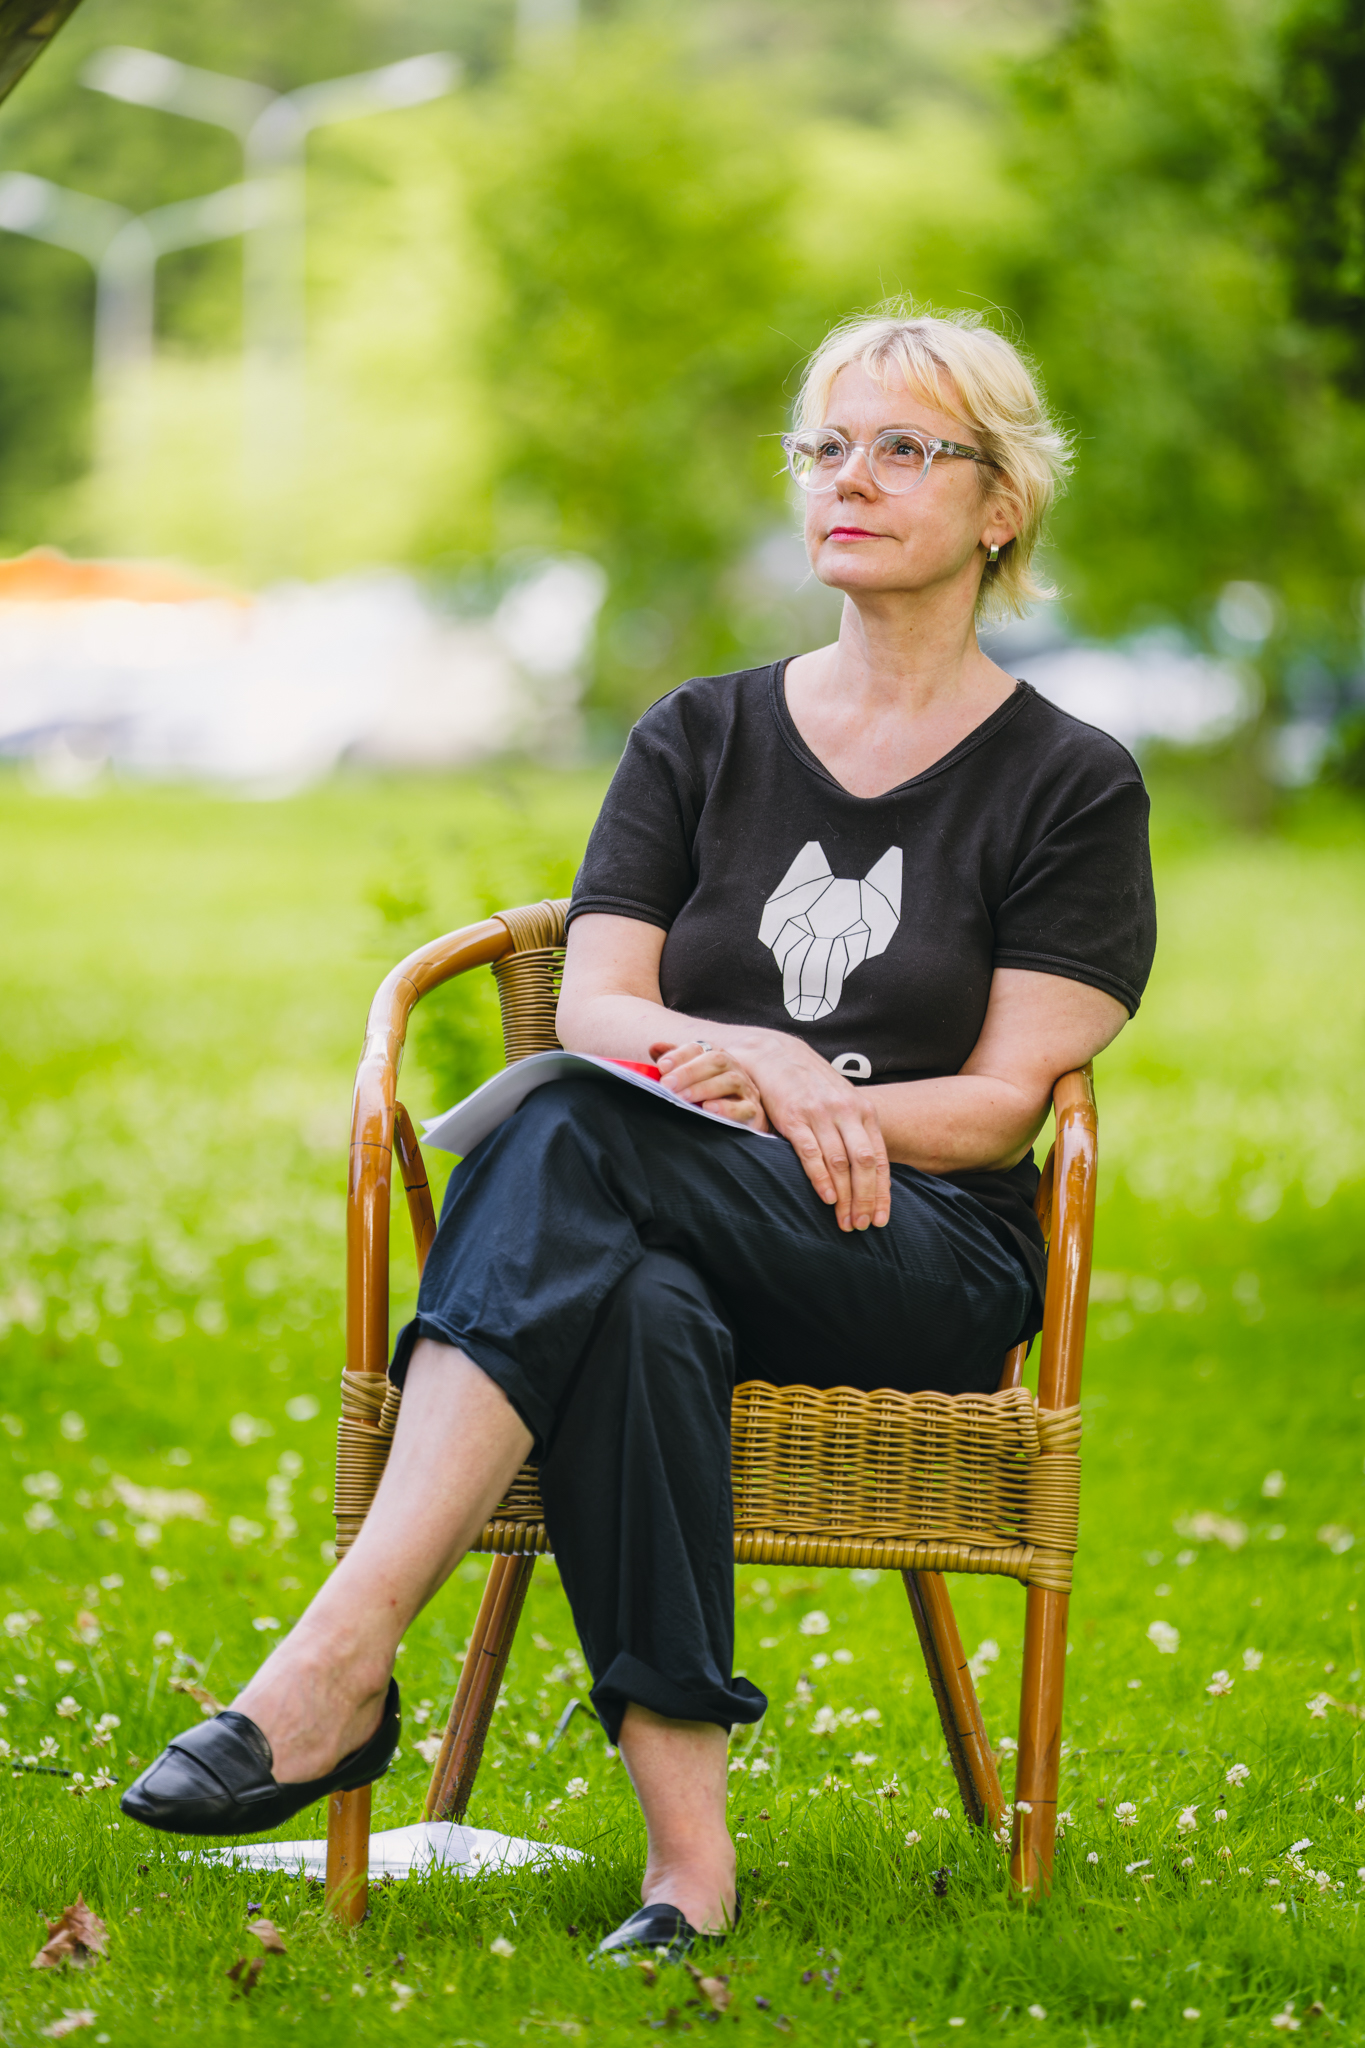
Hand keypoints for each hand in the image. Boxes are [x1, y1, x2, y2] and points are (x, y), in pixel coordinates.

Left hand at [650, 1041, 769, 1132]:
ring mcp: (746, 1089)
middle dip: (689, 1071)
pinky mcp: (753, 1111)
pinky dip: (727, 1108)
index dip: (680, 1054)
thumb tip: (654, 1047)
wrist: (743, 1119)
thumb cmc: (709, 1096)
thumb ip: (674, 1062)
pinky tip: (709, 1109)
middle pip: (716, 1060)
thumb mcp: (690, 1078)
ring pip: (730, 1081)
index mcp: (716, 1057)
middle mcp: (733, 1069)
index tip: (661, 1066)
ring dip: (704, 1088)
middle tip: (667, 1084)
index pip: (699, 1048)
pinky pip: (745, 1108)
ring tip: (683, 1097)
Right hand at [741, 1037, 890, 1231]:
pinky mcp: (794, 1117)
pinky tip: (827, 1198)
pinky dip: (821, 1178)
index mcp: (863, 1111)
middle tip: (863, 1225)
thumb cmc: (811, 1084)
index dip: (882, 1192)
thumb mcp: (841, 1102)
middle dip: (866, 1199)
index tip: (882, 1218)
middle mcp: (846, 1112)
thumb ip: (854, 1130)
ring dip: (845, 1196)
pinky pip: (812, 1152)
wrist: (776, 1054)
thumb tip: (866, 1171)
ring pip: (841, 1162)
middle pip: (865, 1164)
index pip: (879, 1158)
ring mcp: (820, 1114)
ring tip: (845, 1222)